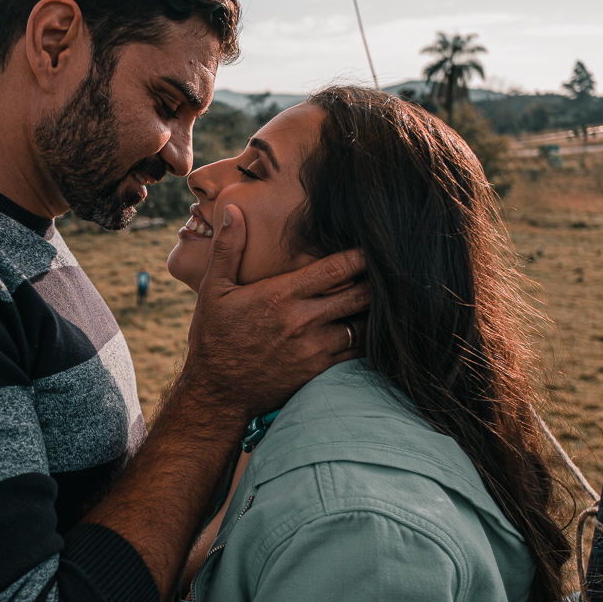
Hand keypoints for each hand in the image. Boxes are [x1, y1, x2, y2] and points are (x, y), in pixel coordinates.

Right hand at [181, 203, 368, 419]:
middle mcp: (303, 320)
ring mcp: (314, 348)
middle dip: (377, 280)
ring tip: (387, 298)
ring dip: (375, 311)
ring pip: (363, 325)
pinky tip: (372, 329)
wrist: (217, 392)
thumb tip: (233, 210)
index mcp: (281, 295)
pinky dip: (368, 340)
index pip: (335, 268)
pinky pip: (357, 353)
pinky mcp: (318, 371)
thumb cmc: (213, 337)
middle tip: (389, 269)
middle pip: (359, 295)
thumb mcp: (212, 290)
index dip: (360, 255)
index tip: (374, 244)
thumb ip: (227, 249)